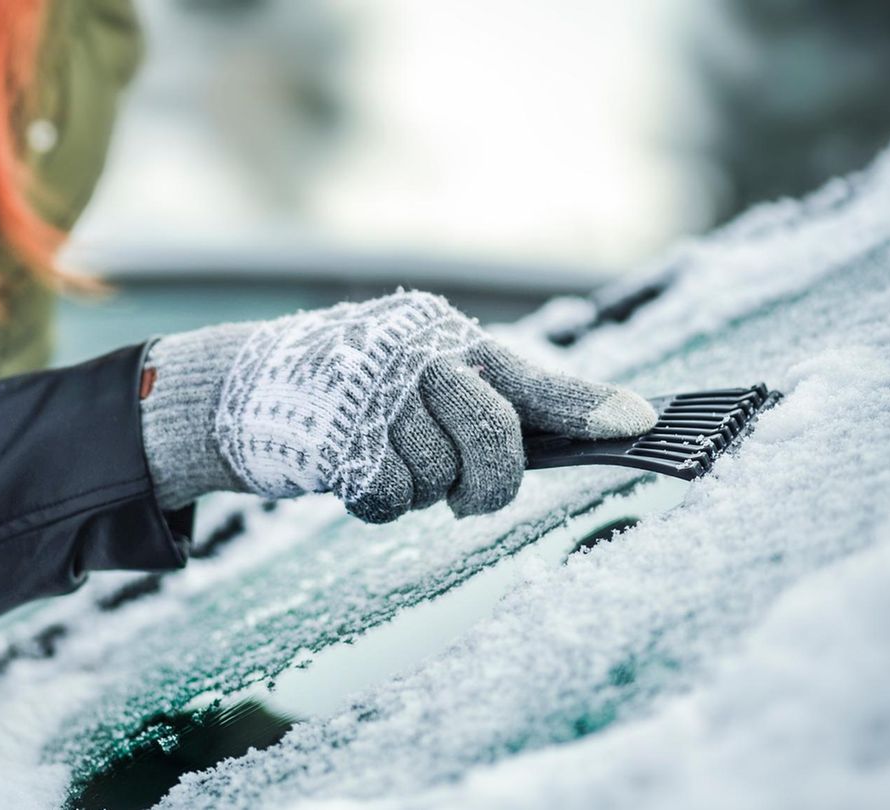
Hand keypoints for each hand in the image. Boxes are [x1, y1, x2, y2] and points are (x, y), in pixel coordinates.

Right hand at [139, 291, 656, 522]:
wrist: (248, 385)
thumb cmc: (359, 388)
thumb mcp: (427, 376)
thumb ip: (499, 401)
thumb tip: (600, 428)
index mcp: (451, 341)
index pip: (531, 377)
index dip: (587, 405)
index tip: (641, 425)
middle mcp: (419, 357)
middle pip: (494, 438)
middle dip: (488, 481)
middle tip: (469, 496)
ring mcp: (375, 395)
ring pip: (439, 480)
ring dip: (418, 489)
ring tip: (383, 458)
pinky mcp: (334, 436)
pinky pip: (389, 499)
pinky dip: (377, 503)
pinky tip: (352, 471)